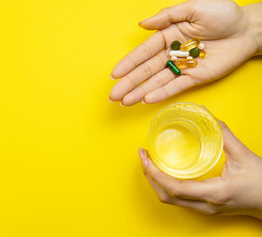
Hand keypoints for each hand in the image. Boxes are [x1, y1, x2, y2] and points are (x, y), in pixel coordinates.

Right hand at [109, 0, 260, 104]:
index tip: (114, 74)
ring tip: (124, 102)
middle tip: (113, 95)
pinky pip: (175, 87)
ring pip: (157, 82)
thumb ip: (167, 16)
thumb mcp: (193, 7)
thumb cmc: (223, 13)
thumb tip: (142, 25)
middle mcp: (171, 53)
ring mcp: (182, 67)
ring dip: (140, 92)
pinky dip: (161, 94)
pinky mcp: (195, 78)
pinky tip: (147, 100)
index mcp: (168, 36)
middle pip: (145, 71)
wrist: (248, 28)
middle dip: (129, 83)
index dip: (128, 63)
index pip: (143, 52)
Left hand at [139, 120, 261, 218]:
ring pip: (169, 200)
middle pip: (166, 196)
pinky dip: (164, 185)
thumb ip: (225, 134)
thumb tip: (206, 115)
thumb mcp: (244, 156)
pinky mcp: (203, 208)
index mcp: (214, 193)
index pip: (175, 188)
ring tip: (149, 162)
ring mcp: (203, 209)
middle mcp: (205, 205)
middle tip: (143, 156)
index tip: (145, 157)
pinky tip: (163, 172)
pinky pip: (177, 199)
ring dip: (155, 181)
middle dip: (149, 176)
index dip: (156, 173)